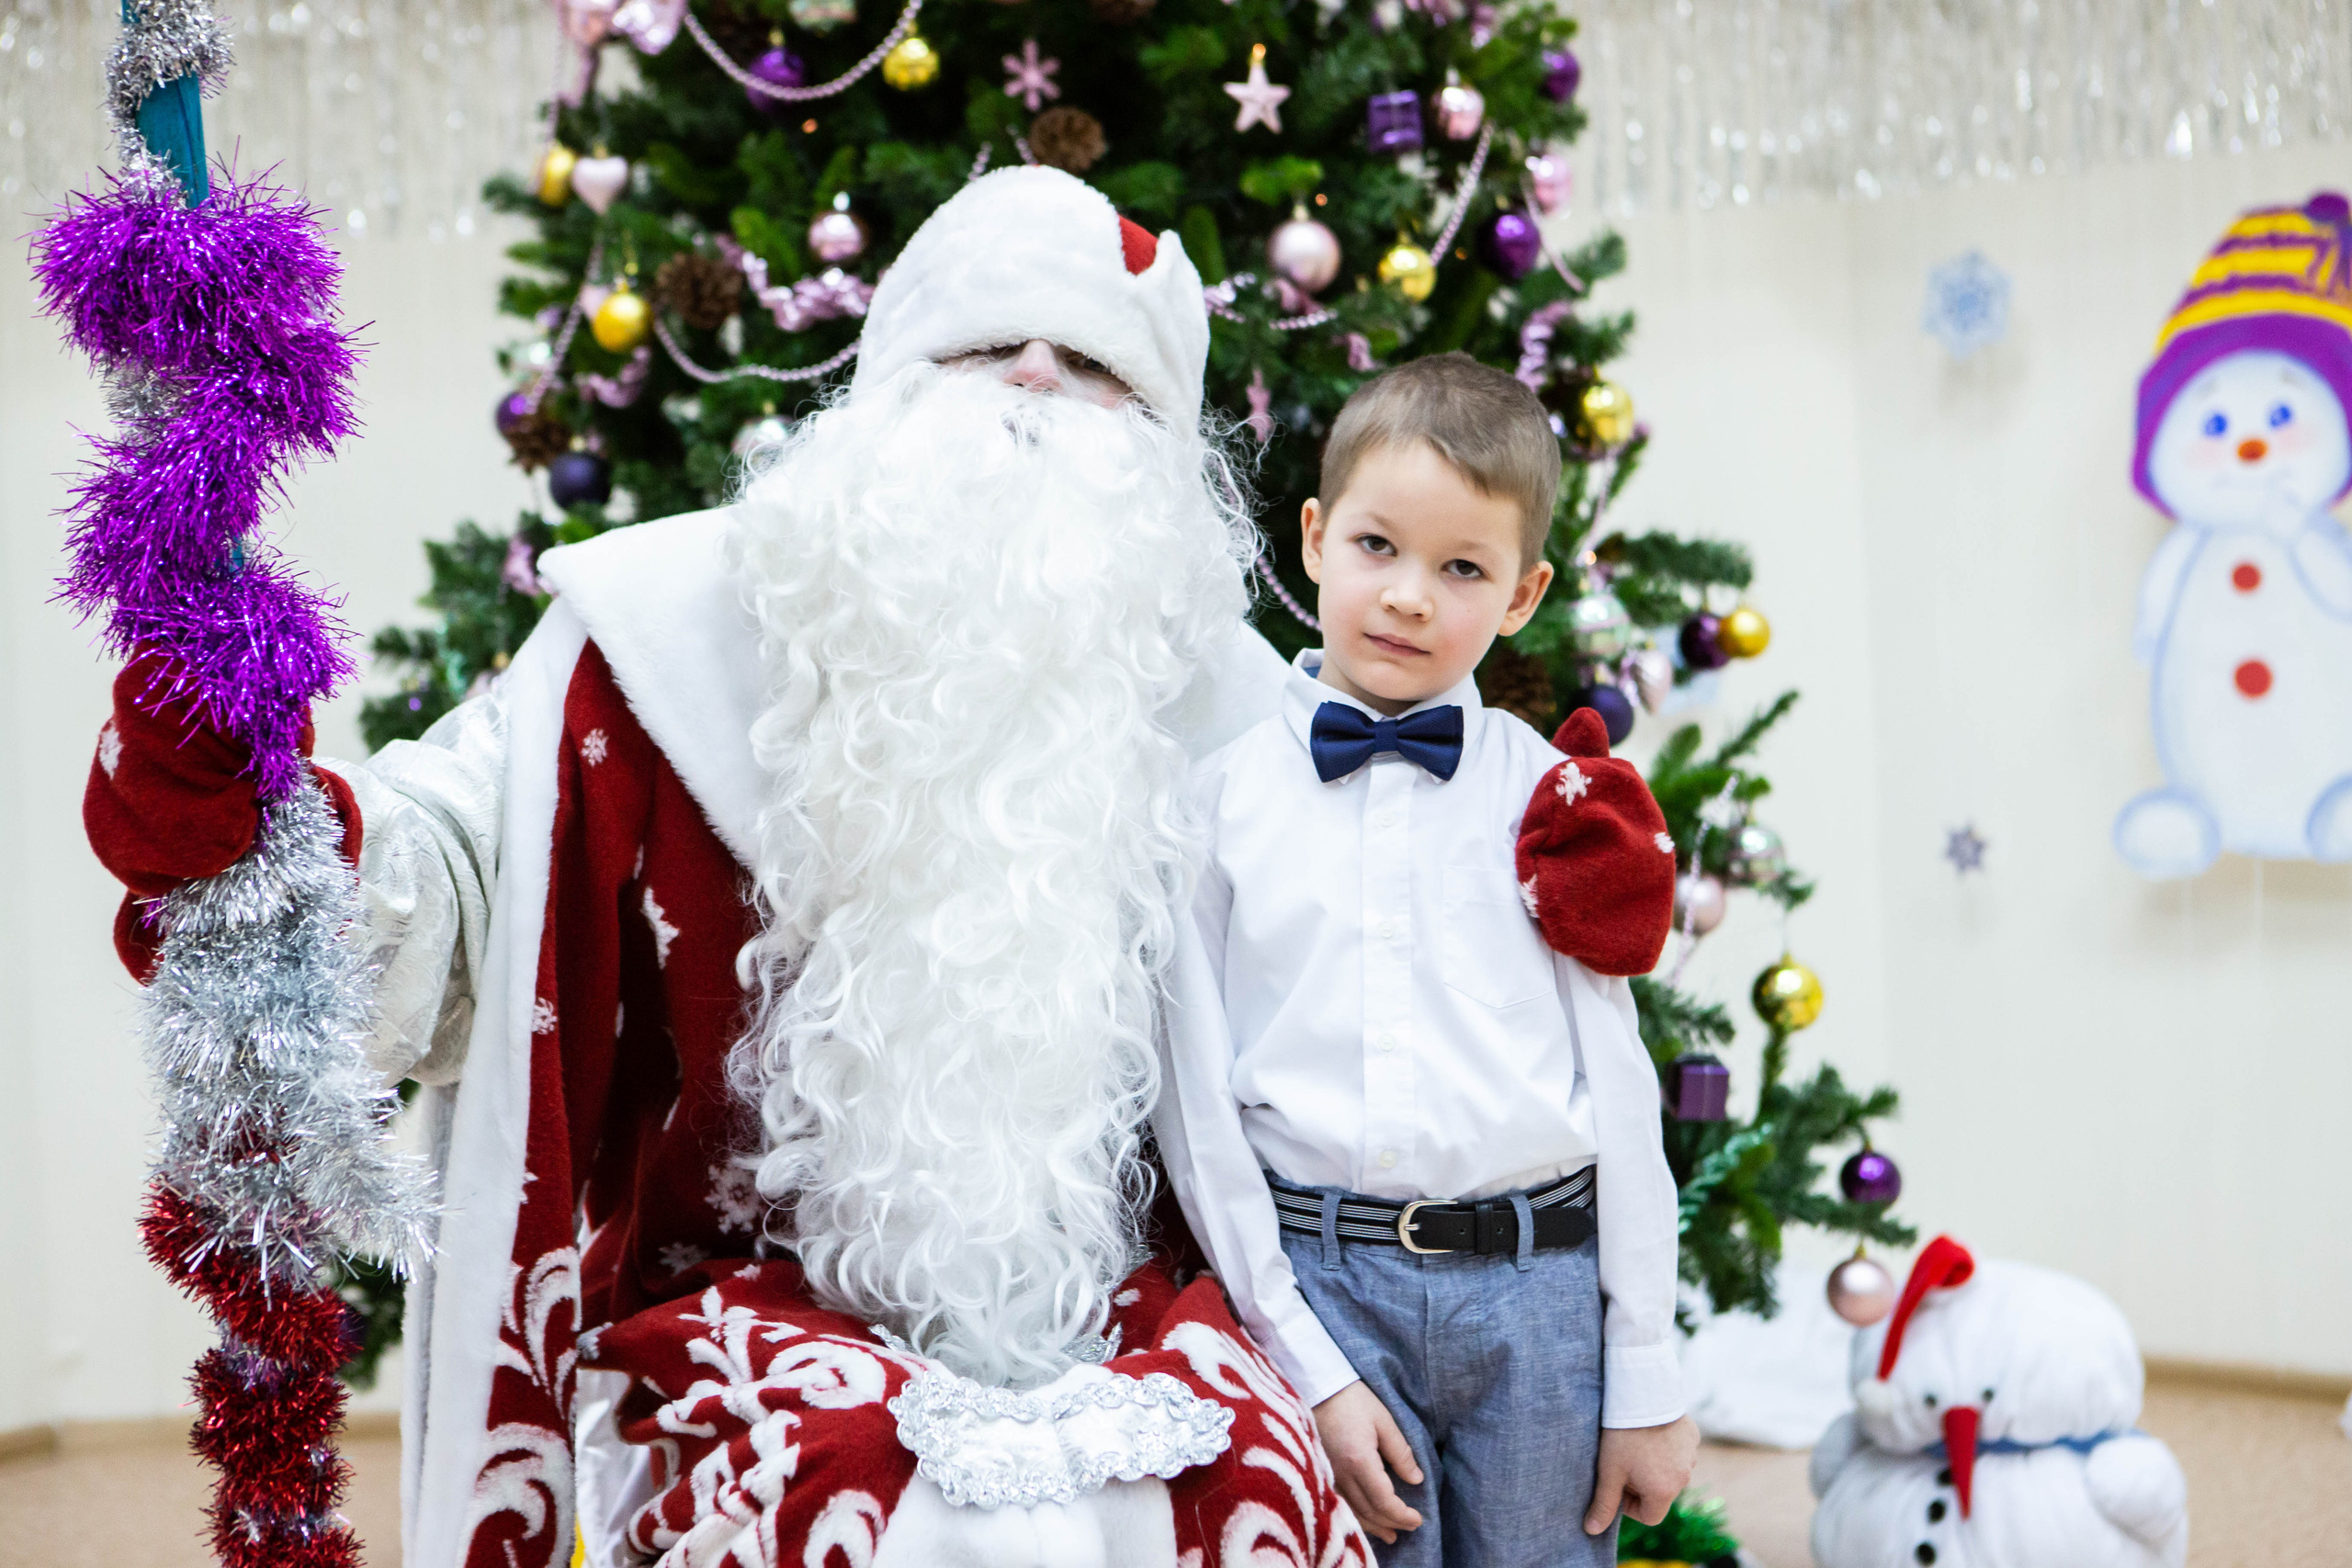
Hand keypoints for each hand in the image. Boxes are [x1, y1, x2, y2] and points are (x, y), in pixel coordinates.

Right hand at [1312, 1381, 1424, 1544]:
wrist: (1319, 1388)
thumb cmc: (1353, 1400)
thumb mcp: (1384, 1420)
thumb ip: (1400, 1452)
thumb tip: (1416, 1479)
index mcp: (1359, 1460)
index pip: (1383, 1500)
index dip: (1402, 1514)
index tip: (1418, 1519)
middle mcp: (1342, 1473)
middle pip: (1369, 1511)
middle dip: (1392, 1522)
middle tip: (1411, 1526)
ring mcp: (1329, 1475)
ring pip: (1353, 1512)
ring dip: (1374, 1526)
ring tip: (1391, 1535)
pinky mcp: (1322, 1472)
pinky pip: (1341, 1504)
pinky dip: (1356, 1517)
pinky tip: (1366, 1520)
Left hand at [1584, 1415, 1698, 1533]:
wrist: (1641, 1394)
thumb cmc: (1622, 1436)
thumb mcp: (1608, 1472)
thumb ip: (1603, 1504)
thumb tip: (1592, 1531)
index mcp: (1665, 1492)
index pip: (1649, 1516)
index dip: (1629, 1505)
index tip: (1617, 1485)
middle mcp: (1684, 1477)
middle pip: (1660, 1494)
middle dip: (1641, 1484)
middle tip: (1623, 1462)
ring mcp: (1691, 1456)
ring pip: (1670, 1472)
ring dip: (1654, 1466)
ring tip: (1634, 1445)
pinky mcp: (1693, 1436)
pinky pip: (1679, 1451)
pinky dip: (1665, 1447)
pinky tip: (1649, 1431)